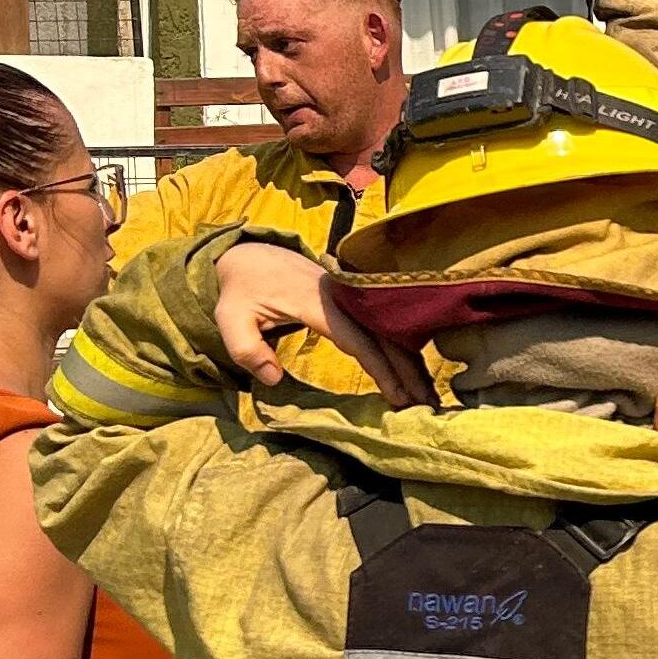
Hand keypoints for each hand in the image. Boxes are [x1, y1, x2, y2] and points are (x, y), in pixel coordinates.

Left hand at [214, 242, 432, 407]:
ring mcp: (351, 295)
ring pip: (390, 331)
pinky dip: (402, 349)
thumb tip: (274, 379)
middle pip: (385, 335)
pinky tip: (415, 371)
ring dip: (411, 362)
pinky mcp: (354, 299)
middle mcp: (342, 296)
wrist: (252, 255)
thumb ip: (247, 350)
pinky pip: (383, 326)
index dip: (379, 367)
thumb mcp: (230, 318)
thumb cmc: (242, 290)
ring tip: (427, 394)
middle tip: (425, 403)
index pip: (356, 339)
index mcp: (317, 302)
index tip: (397, 394)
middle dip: (408, 370)